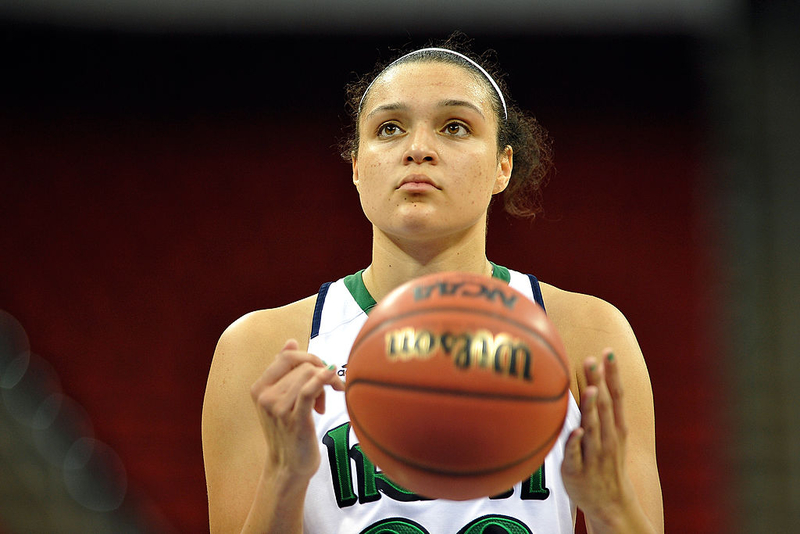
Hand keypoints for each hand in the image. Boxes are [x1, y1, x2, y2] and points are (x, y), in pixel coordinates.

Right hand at [250, 339, 345, 480]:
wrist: (289, 466)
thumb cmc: (289, 430)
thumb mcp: (282, 399)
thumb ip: (284, 370)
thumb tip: (290, 341)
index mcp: (259, 388)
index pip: (287, 356)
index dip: (309, 357)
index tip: (321, 370)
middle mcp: (265, 396)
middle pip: (302, 365)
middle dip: (320, 371)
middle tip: (331, 389)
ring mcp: (278, 409)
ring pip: (309, 375)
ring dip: (325, 384)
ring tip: (324, 403)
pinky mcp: (294, 420)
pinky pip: (309, 389)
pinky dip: (323, 379)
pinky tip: (333, 378)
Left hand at [562, 349, 636, 525]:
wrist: (611, 505)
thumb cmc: (605, 462)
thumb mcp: (610, 436)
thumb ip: (600, 410)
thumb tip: (590, 378)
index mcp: (616, 429)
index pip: (615, 396)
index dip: (612, 374)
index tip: (607, 352)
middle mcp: (608, 439)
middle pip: (603, 406)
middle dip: (598, 382)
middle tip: (592, 359)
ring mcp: (594, 455)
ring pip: (592, 429)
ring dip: (591, 409)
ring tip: (590, 389)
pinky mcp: (577, 471)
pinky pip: (576, 455)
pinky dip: (576, 443)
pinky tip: (576, 431)